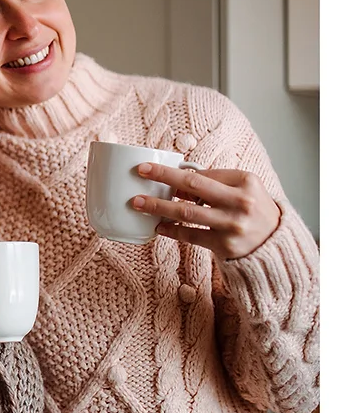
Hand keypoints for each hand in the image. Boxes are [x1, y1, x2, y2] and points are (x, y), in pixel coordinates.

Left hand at [131, 163, 281, 258]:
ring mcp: (232, 225)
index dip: (175, 171)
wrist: (275, 243)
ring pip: (186, 212)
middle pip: (194, 185)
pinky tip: (158, 226)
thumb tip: (175, 181)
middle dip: (164, 176)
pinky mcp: (224, 245)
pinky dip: (171, 230)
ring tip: (138, 202)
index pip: (204, 173)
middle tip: (140, 172)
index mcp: (245, 181)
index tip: (150, 168)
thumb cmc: (253, 210)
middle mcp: (240, 202)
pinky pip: (190, 235)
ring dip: (158, 206)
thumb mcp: (242, 189)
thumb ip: (215, 182)